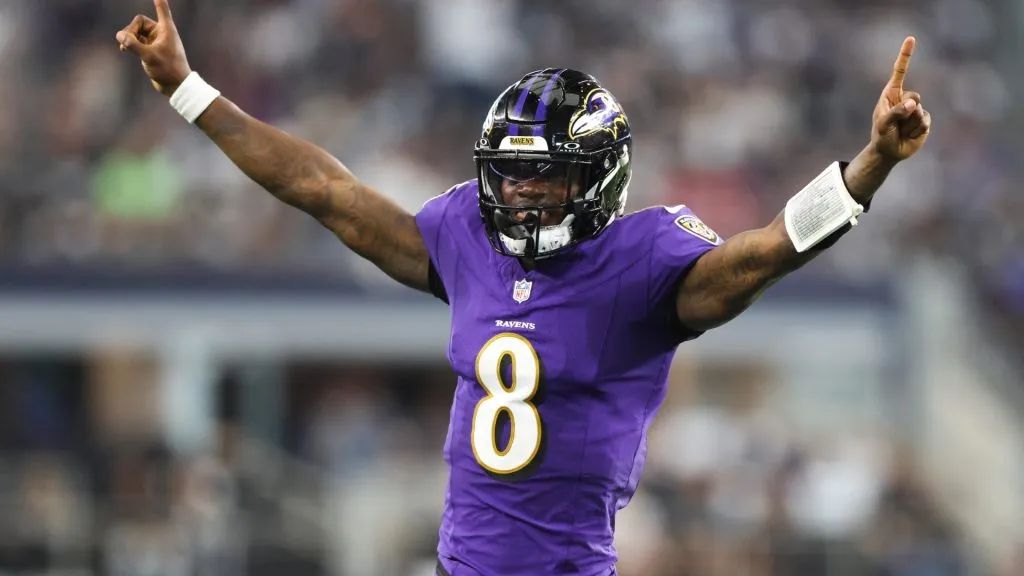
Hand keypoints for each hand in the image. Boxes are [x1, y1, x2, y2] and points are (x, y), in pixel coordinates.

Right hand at [116, 0, 191, 96]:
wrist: (176, 86)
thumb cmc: (168, 69)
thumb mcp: (148, 56)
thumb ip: (132, 45)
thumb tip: (119, 35)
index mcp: (166, 30)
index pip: (162, 9)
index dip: (159, 0)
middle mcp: (161, 33)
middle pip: (139, 23)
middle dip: (130, 30)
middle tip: (126, 42)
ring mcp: (156, 42)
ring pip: (136, 33)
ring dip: (128, 38)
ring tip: (123, 47)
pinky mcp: (151, 50)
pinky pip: (136, 41)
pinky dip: (129, 44)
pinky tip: (123, 49)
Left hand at [870, 36, 931, 161]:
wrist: (889, 152)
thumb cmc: (882, 135)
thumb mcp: (883, 124)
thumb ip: (896, 112)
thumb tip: (914, 104)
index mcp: (891, 94)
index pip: (900, 72)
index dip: (905, 56)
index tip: (910, 39)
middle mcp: (905, 98)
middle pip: (914, 97)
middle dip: (905, 112)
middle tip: (895, 124)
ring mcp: (916, 109)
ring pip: (919, 112)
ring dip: (909, 125)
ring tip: (900, 131)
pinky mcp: (924, 120)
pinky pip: (925, 122)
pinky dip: (916, 130)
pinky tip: (910, 134)